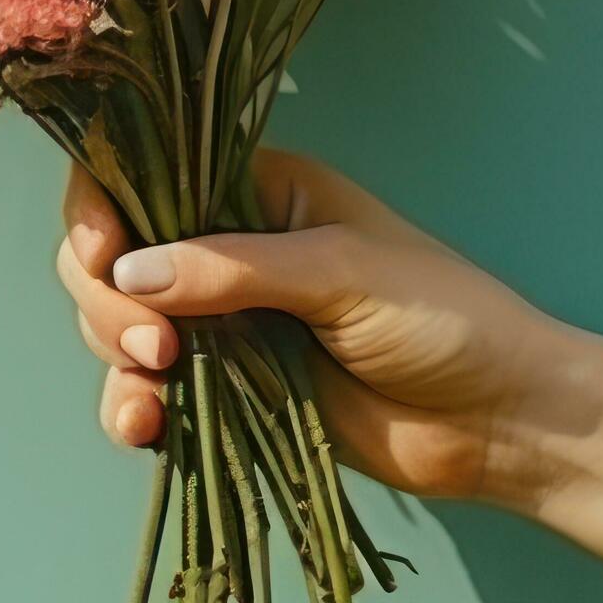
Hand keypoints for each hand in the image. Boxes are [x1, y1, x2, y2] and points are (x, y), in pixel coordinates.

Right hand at [56, 148, 574, 510]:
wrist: (499, 420)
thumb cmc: (442, 319)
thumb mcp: (339, 273)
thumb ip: (232, 269)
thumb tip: (129, 271)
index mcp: (258, 191)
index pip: (148, 173)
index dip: (103, 208)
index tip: (103, 254)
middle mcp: (228, 249)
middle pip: (115, 254)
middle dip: (107, 299)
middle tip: (155, 348)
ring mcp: (224, 323)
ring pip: (119, 325)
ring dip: (114, 356)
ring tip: (156, 394)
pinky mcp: (229, 392)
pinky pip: (149, 394)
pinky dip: (131, 409)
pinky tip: (146, 429)